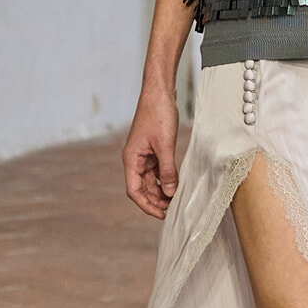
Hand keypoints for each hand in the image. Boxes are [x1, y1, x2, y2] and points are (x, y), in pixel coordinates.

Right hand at [122, 85, 179, 218]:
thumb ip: (168, 170)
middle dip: (156, 200)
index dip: (146, 205)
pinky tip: (176, 184)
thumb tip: (171, 192)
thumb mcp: (165, 145)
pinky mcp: (152, 150)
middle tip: (173, 210)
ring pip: (151, 181)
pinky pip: (157, 171)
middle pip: (142, 188)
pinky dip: (166, 179)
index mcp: (131, 159)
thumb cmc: (158, 114)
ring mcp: (143, 155)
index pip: (134, 190)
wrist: (159, 93)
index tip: (161, 215)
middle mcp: (134, 159)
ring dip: (162, 191)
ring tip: (176, 200)